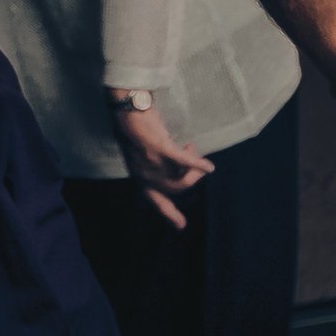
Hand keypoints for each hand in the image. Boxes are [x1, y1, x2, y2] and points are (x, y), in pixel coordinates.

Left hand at [111, 100, 213, 231]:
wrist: (127, 110)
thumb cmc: (135, 128)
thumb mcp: (141, 154)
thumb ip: (153, 165)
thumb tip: (173, 170)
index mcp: (140, 178)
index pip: (156, 202)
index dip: (169, 215)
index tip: (181, 226)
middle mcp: (146, 175)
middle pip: (177, 189)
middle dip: (192, 177)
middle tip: (196, 162)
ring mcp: (153, 163)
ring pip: (182, 178)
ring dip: (194, 165)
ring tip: (191, 149)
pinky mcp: (161, 149)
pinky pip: (184, 162)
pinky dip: (198, 164)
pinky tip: (209, 165)